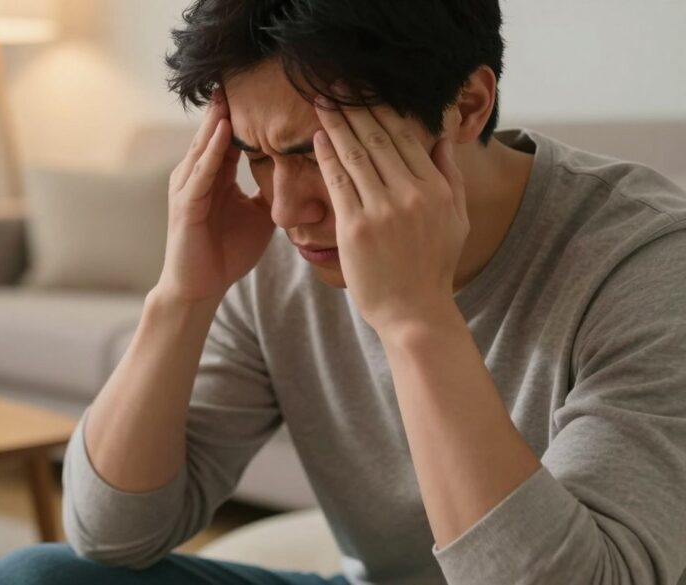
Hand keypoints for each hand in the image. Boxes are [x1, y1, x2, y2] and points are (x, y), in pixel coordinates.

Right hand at [154, 89, 276, 304]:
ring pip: (205, 147)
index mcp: (214, 178)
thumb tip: (302, 176)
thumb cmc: (225, 254)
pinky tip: (224, 132)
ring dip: (217, 120)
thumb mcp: (258, 217)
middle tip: (239, 76)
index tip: (263, 90)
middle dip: (225, 107)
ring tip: (229, 93)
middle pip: (213, 134)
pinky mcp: (186, 205)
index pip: (229, 138)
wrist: (200, 287)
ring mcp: (188, 189)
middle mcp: (197, 176)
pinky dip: (212, 151)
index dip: (243, 115)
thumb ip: (271, 193)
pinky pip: (201, 172)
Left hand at [313, 100, 468, 334]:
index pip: (406, 138)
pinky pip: (338, 181)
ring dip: (337, 124)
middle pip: (378, 139)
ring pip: (356, 154)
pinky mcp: (355, 227)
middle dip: (355, 108)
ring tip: (322, 102)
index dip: (382, 111)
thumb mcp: (456, 219)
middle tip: (336, 86)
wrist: (414, 312)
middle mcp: (411, 193)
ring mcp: (382, 209)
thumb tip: (442, 138)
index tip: (365, 93)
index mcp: (436, 189)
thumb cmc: (433, 267)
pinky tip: (319, 137)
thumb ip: (450, 176)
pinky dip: (327, 155)